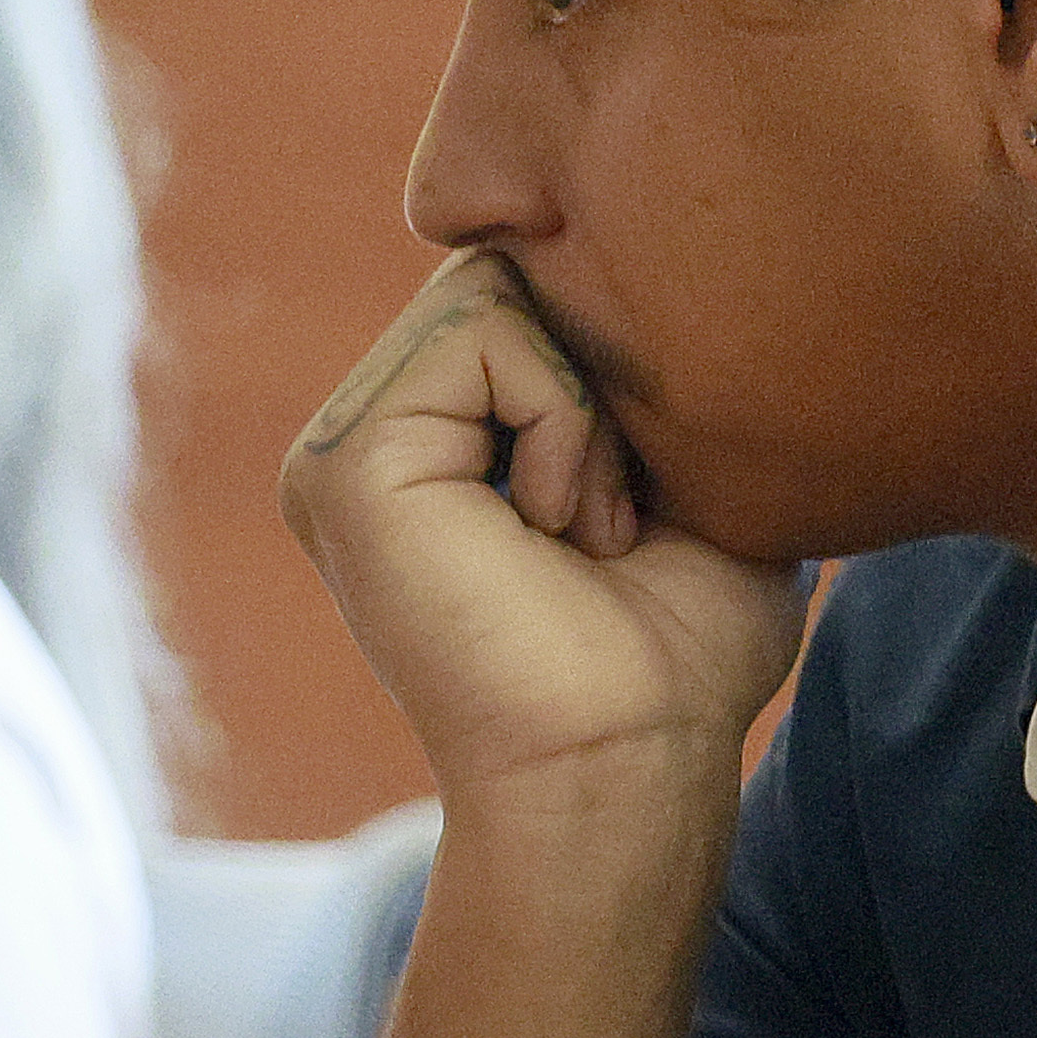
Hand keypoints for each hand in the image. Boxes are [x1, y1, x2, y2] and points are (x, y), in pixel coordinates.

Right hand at [281, 252, 809, 809]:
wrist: (631, 765)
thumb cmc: (682, 660)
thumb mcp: (690, 484)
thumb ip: (655, 382)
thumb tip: (682, 283)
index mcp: (439, 447)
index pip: (526, 293)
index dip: (615, 360)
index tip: (642, 508)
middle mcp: (380, 440)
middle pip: (505, 272)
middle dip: (600, 376)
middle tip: (621, 520)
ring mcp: (347, 449)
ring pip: (493, 287)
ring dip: (585, 409)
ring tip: (594, 530)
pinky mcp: (346, 462)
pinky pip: (478, 330)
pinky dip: (561, 420)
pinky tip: (561, 528)